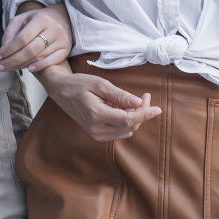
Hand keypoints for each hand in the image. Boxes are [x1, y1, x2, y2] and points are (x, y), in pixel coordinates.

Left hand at [0, 4, 71, 73]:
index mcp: (41, 19)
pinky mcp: (65, 50)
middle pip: (30, 50)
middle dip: (12, 60)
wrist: (63, 17)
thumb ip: (11, 32)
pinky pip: (52, 61)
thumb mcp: (23, 19)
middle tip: (0, 67)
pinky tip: (29, 69)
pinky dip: (40, 67)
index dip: (8, 49)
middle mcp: (53, 29)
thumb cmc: (39, 19)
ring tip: (9, 68)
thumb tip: (3, 50)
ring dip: (21, 65)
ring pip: (39, 57)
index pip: (22, 38)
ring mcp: (61, 40)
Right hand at [39, 65, 160, 141]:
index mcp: (96, 115)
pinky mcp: (97, 134)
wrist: (60, 91)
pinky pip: (119, 131)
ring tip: (135, 100)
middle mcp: (96, 129)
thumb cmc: (78, 84)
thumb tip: (139, 103)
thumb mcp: (99, 84)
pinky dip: (126, 121)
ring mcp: (96, 134)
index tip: (158, 108)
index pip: (128, 120)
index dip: (145, 115)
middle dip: (141, 113)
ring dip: (135, 117)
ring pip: (126, 131)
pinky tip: (125, 108)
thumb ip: (120, 95)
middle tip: (144, 96)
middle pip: (129, 127)